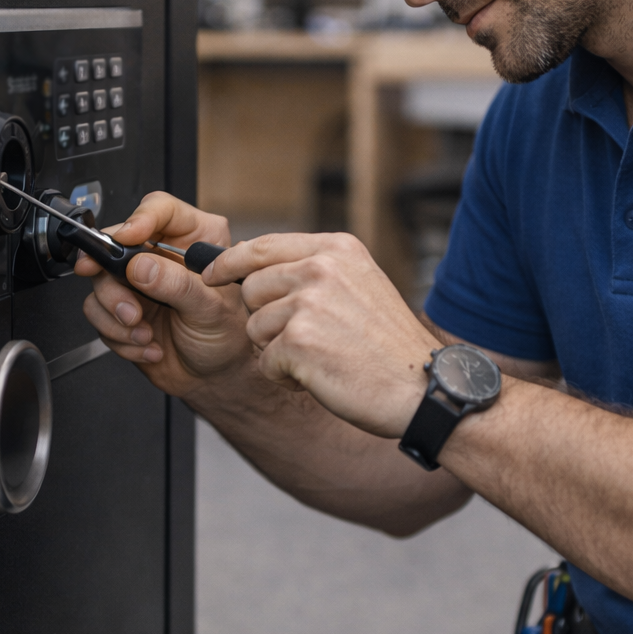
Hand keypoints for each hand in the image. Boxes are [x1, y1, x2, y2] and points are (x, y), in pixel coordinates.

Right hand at [79, 193, 251, 396]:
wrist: (215, 376)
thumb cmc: (228, 337)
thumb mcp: (211, 308)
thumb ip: (177, 285)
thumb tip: (141, 266)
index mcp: (194, 238)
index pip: (159, 209)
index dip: (138, 220)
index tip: (126, 241)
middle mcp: (162, 254)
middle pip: (116, 246)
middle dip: (115, 283)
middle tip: (129, 309)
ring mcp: (138, 280)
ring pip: (100, 282)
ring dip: (117, 316)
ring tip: (144, 334)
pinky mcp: (121, 306)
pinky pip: (98, 313)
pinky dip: (119, 336)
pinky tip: (147, 345)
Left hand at [203, 231, 436, 436]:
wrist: (423, 388)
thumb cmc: (390, 347)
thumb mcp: (360, 286)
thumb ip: (316, 271)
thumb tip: (254, 266)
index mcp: (336, 249)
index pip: (262, 246)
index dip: (228, 262)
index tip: (210, 272)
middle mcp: (321, 269)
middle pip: (250, 289)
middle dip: (265, 319)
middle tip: (307, 339)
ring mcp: (308, 304)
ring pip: (254, 328)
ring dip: (278, 351)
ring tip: (322, 358)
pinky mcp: (298, 342)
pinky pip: (265, 362)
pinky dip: (286, 377)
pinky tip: (322, 376)